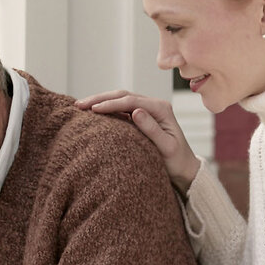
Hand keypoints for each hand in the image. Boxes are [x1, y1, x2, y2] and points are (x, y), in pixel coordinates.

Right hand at [75, 90, 200, 191]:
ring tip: (80, 107)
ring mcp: (147, 110)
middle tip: (79, 105)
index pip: (131, 101)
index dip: (111, 104)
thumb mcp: (166, 148)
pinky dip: (106, 109)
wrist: (184, 168)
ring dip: (100, 101)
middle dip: (100, 98)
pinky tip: (92, 113)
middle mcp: (154, 105)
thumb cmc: (177, 161)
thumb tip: (135, 112)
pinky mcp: (141, 117)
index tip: (93, 109)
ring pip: (120, 100)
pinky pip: (121, 109)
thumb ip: (152, 129)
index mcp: (161, 108)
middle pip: (123, 95)